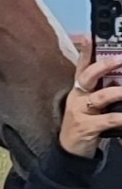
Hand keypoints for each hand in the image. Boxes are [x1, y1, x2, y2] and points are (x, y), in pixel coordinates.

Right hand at [60, 36, 121, 157]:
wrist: (70, 153)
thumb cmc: (86, 124)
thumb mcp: (92, 105)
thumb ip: (105, 90)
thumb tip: (121, 79)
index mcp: (79, 90)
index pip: (82, 66)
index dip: (85, 50)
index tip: (89, 35)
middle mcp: (77, 97)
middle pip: (87, 76)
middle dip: (104, 66)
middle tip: (120, 59)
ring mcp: (79, 112)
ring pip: (101, 96)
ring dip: (119, 92)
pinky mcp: (85, 127)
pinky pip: (108, 118)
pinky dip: (121, 117)